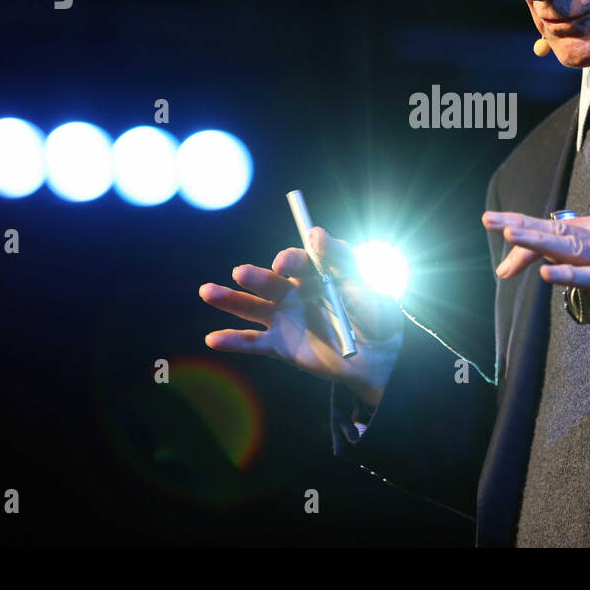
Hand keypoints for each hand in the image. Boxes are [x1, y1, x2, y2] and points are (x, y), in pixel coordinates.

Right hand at [199, 227, 404, 405]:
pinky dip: (232, 341)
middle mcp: (293, 293)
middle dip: (254, 277)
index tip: (285, 264)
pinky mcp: (280, 346)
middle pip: (268, 281)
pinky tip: (213, 339)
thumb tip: (316, 233)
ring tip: (208, 292)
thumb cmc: (376, 314)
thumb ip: (342, 259)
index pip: (295, 261)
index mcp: (313, 274)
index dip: (288, 260)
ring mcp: (283, 319)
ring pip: (251, 308)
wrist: (381, 356)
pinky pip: (252, 342)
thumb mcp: (366, 285)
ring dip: (229, 299)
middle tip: (242, 273)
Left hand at [481, 210, 589, 326]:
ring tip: (510, 236)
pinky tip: (545, 275)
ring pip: (568, 247)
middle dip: (520, 226)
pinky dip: (566, 276)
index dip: (524, 230)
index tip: (496, 226)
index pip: (554, 227)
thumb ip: (567, 258)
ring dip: (537, 241)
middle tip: (489, 221)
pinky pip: (589, 277)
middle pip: (555, 229)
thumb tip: (528, 264)